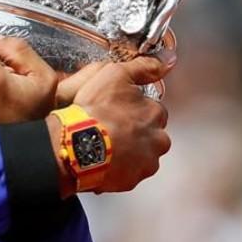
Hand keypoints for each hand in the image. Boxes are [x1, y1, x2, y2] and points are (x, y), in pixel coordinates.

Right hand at [61, 52, 175, 192]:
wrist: (74, 146)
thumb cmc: (93, 112)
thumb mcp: (115, 75)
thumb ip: (143, 68)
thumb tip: (167, 60)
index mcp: (155, 114)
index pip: (153, 110)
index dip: (134, 109)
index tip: (118, 111)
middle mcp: (157, 140)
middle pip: (151, 135)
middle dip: (136, 133)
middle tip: (111, 129)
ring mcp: (145, 163)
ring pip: (142, 156)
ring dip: (129, 152)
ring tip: (106, 146)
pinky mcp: (131, 180)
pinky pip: (128, 174)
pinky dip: (119, 169)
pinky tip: (103, 160)